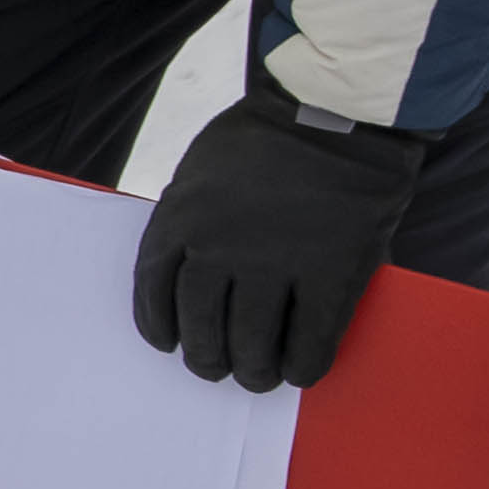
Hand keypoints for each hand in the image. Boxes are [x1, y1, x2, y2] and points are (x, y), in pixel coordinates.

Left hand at [132, 80, 428, 390]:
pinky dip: (302, 365)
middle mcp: (218, 247)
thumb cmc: (265, 140)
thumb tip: (187, 276)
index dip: (158, 324)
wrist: (335, 112)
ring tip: (257, 376)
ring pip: (252, 343)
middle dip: (206, 358)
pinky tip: (299, 371)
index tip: (167, 342)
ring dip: (252, 370)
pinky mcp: (331, 274)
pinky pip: (311, 341)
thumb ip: (189, 219)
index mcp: (180, 218)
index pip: (153, 289)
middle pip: (201, 326)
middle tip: (216, 367)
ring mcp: (276, 263)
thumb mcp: (201, 171)